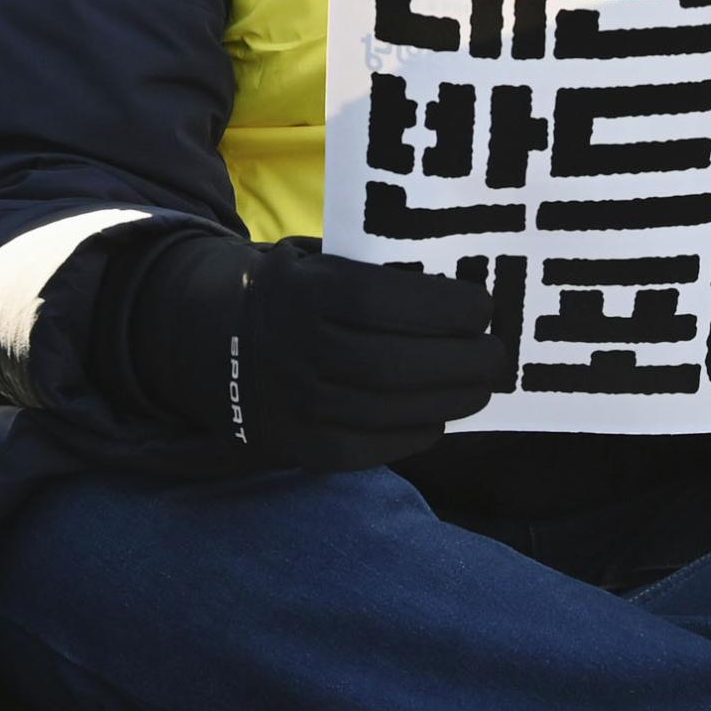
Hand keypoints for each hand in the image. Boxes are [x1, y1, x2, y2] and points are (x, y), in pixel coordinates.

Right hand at [130, 234, 511, 467]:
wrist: (214, 345)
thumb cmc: (292, 293)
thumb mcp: (317, 261)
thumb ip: (373, 272)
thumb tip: (456, 291)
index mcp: (304, 294)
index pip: (384, 302)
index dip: (443, 307)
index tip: (483, 307)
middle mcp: (298, 353)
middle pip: (397, 365)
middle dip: (462, 362)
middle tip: (496, 356)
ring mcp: (298, 407)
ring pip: (391, 411)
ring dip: (451, 400)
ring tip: (480, 388)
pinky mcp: (301, 449)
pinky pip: (371, 449)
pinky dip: (415, 435)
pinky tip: (437, 417)